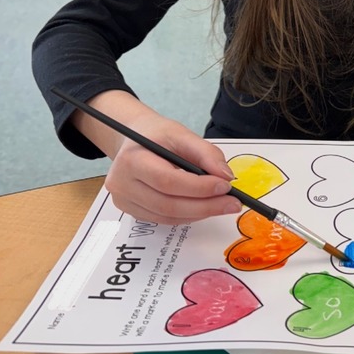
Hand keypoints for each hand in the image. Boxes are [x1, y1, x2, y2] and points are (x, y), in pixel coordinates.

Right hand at [80, 93, 241, 224]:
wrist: (135, 140)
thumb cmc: (156, 135)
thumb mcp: (181, 133)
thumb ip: (205, 153)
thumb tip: (225, 176)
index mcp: (132, 160)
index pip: (168, 181)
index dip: (199, 187)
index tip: (225, 186)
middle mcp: (122, 184)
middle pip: (168, 205)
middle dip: (205, 206)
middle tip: (232, 203)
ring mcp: (125, 201)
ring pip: (168, 217)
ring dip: (200, 213)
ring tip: (223, 204)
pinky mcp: (132, 211)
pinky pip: (164, 220)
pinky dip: (188, 216)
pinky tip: (204, 206)